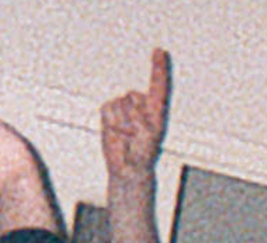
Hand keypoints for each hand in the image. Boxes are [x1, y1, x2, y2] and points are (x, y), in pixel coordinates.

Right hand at [99, 48, 170, 179]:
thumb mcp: (149, 136)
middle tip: (134, 134)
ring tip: (127, 135)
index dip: (158, 67)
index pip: (158, 84)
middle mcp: (141, 105)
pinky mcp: (109, 112)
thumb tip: (130, 106)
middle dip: (132, 115)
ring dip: (121, 122)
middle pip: (133, 96)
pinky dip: (110, 122)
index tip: (159, 51)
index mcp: (156, 109)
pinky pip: (107, 109)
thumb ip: (142, 118)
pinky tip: (117, 133)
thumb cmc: (143, 153)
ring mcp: (124, 107)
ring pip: (119, 103)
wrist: (127, 167)